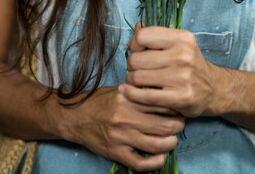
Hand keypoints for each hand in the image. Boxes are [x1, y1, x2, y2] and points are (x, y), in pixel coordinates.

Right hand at [68, 85, 184, 171]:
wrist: (74, 116)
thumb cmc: (99, 101)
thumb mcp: (119, 90)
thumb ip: (139, 93)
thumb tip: (164, 94)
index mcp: (127, 98)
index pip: (159, 102)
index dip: (174, 105)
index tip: (179, 106)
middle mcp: (124, 117)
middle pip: (162, 125)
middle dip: (177, 126)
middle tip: (181, 123)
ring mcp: (120, 137)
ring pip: (155, 145)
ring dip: (170, 143)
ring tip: (173, 139)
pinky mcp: (115, 153)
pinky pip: (140, 163)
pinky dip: (155, 162)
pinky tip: (161, 157)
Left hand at [121, 24, 218, 117]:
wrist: (213, 89)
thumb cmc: (190, 64)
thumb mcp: (180, 43)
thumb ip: (157, 34)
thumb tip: (136, 27)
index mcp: (182, 38)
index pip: (143, 36)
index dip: (134, 43)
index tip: (136, 50)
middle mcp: (183, 56)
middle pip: (137, 58)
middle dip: (131, 65)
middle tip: (136, 69)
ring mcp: (182, 78)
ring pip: (138, 77)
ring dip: (131, 80)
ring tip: (136, 80)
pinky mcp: (180, 98)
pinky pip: (145, 96)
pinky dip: (131, 94)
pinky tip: (127, 91)